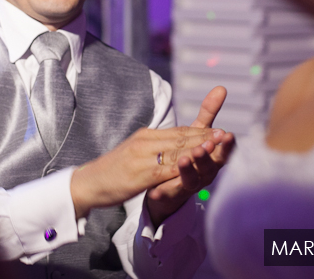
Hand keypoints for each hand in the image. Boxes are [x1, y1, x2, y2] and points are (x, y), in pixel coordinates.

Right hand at [70, 125, 223, 219]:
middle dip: (204, 136)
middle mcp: (145, 142)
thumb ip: (155, 148)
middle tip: (224, 135)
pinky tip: (195, 166)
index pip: (177, 131)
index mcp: (145, 136)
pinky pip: (165, 169)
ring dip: (197, 148)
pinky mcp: (139, 173)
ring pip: (175, 150)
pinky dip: (182, 166)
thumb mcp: (136, 154)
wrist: (88, 183)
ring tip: (215, 146)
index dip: (199, 131)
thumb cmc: (113, 172)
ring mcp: (142, 157)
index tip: (218, 131)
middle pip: (180, 137)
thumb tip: (174, 146)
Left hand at [145, 87, 235, 226]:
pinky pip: (167, 195)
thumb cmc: (189, 153)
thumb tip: (221, 87)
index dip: (226, 144)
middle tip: (203, 147)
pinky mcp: (170, 196)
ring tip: (184, 161)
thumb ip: (208, 113)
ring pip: (190, 180)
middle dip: (206, 156)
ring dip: (188, 171)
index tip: (228, 134)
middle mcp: (204, 174)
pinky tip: (155, 192)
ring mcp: (187, 186)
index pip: (222, 151)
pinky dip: (162, 193)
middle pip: (208, 166)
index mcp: (212, 158)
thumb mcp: (198, 132)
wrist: (168, 184)